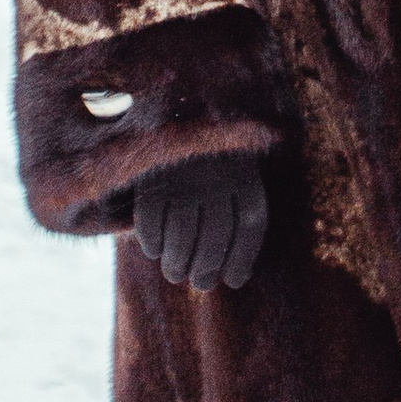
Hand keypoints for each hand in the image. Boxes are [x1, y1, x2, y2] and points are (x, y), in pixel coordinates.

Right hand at [131, 154, 266, 292]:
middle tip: (199, 283)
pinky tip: (154, 251)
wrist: (180, 119)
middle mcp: (218, 174)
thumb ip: (238, 224)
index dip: (242, 260)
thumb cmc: (212, 167)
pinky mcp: (152, 175)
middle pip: (215, 235)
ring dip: (177, 263)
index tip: (232, 281)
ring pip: (182, 232)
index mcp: (246, 176)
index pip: (250, 226)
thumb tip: (236, 279)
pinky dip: (152, 242)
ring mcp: (184, 174)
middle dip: (206, 268)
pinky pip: (150, 220)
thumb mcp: (237, 183)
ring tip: (175, 273)